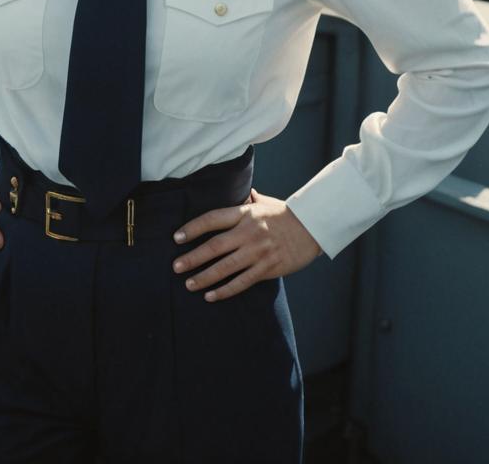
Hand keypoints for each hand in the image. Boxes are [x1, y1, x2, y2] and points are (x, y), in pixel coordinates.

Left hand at [172, 189, 321, 301]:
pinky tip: (211, 296)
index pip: (213, 219)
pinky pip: (242, 282)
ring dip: (205, 277)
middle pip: (215, 246)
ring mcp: (258, 252)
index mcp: (245, 213)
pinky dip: (225, 290)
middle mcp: (248, 232)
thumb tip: (238, 192)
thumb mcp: (264, 202)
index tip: (176, 237)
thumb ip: (247, 199)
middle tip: (176, 266)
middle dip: (193, 257)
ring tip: (188, 284)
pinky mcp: (268, 268)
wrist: (313, 227)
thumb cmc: (285, 214)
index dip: (193, 227)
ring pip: (226, 267)